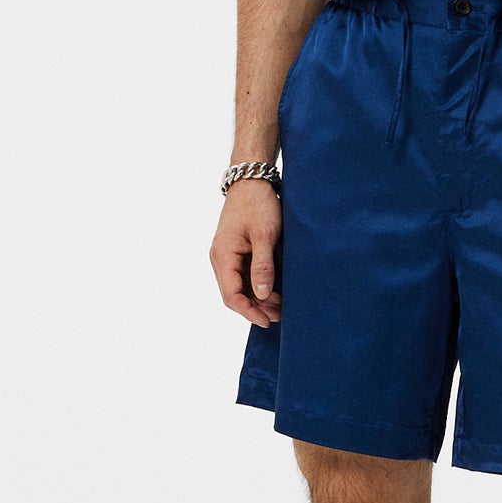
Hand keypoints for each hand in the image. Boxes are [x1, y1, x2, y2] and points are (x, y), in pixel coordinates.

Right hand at [209, 178, 282, 327]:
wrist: (251, 180)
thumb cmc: (258, 204)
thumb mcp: (264, 235)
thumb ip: (262, 266)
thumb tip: (261, 295)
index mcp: (223, 256)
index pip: (232, 295)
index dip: (250, 312)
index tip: (268, 322)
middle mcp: (220, 258)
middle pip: (234, 294)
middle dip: (256, 308)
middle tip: (280, 316)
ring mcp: (227, 255)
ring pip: (239, 286)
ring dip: (258, 298)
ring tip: (281, 307)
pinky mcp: (235, 250)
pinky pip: (243, 275)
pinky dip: (257, 285)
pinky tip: (274, 291)